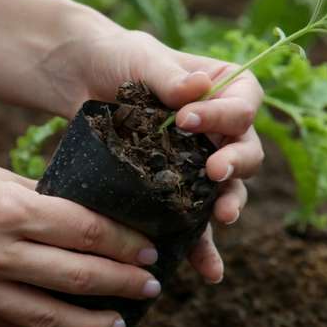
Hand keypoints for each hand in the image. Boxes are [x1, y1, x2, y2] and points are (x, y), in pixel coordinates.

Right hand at [0, 142, 164, 326]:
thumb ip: (33, 198)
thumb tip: (78, 215)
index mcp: (5, 209)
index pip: (84, 231)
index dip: (123, 243)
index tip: (148, 249)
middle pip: (77, 275)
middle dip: (123, 283)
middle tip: (150, 286)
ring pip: (48, 317)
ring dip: (92, 322)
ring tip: (121, 321)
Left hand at [42, 28, 264, 283]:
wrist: (81, 79)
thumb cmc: (116, 57)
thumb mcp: (141, 57)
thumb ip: (169, 76)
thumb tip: (199, 90)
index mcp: (223, 88)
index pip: (244, 104)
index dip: (224, 116)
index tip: (186, 120)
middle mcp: (220, 127)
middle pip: (246, 151)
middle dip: (235, 164)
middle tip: (214, 172)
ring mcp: (198, 160)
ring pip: (227, 189)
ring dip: (229, 205)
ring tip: (221, 218)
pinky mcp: (173, 187)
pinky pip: (194, 219)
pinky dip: (202, 244)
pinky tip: (207, 270)